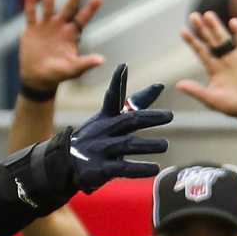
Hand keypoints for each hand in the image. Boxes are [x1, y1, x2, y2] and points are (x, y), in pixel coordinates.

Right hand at [18, 0, 104, 93]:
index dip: (90, 8)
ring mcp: (45, 26)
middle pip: (68, 8)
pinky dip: (31, 3)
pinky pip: (31, 14)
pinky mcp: (31, 29)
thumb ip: (85, 64)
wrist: (37, 79)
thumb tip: (101, 60)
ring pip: (49, 6)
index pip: (83, 19)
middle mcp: (60, 26)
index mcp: (71, 35)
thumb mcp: (72, 70)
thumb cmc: (57, 75)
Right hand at [67, 64, 171, 193]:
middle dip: (149, 118)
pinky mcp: (100, 169)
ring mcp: (100, 150)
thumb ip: (136, 104)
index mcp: (105, 117)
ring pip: (127, 145)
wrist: (67, 165)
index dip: (116, 82)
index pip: (112, 98)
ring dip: (148, 145)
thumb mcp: (112, 118)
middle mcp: (103, 131)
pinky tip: (155, 169)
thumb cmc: (96, 138)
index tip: (122, 67)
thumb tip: (160, 85)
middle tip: (169, 116)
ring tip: (165, 145)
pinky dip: (140, 168)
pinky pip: (123, 168)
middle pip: (128, 121)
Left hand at [175, 11, 236, 127]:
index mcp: (213, 69)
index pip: (201, 51)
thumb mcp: (210, 99)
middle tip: (193, 16)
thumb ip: (196, 91)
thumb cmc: (231, 106)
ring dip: (216, 27)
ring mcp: (235, 58)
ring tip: (208, 15)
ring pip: (224, 39)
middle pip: (210, 41)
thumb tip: (178, 85)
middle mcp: (223, 60)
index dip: (192, 41)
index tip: (182, 31)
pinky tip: (233, 22)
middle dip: (202, 29)